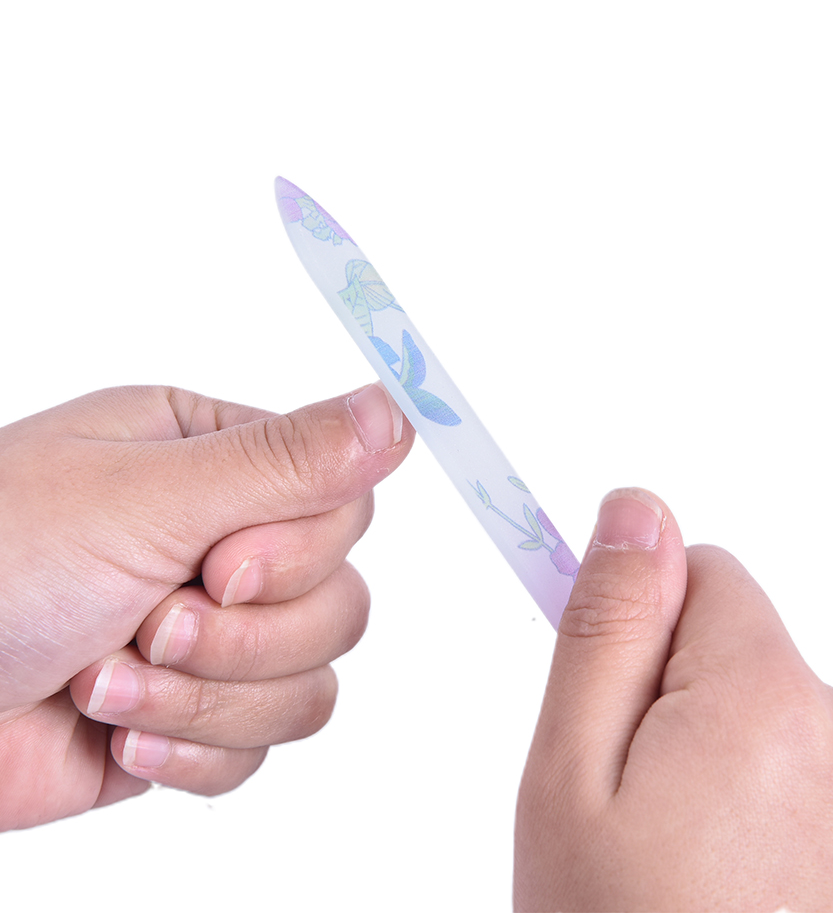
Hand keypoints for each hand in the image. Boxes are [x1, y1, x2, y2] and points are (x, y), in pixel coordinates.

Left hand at [0, 383, 411, 829]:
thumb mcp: (144, 498)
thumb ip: (285, 462)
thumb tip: (395, 412)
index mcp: (216, 463)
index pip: (344, 503)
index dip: (300, 552)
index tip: (221, 567)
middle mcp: (222, 543)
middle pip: (340, 601)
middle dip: (245, 638)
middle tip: (150, 624)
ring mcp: (212, 637)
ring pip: (311, 681)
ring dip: (208, 698)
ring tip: (107, 681)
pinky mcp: (195, 714)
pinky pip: (262, 747)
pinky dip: (193, 749)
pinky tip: (119, 737)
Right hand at [515, 489, 832, 911]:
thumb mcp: (571, 781)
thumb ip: (609, 629)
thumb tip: (637, 510)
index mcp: (771, 696)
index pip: (703, 573)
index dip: (640, 630)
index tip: (609, 701)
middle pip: (744, 647)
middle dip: (682, 702)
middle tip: (641, 816)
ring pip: (784, 710)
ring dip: (734, 759)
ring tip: (697, 867)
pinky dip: (790, 805)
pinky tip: (757, 889)